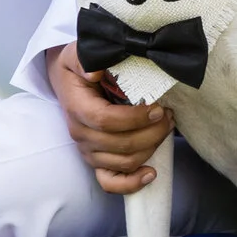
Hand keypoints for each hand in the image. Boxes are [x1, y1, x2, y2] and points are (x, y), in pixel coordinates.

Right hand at [46, 45, 173, 193]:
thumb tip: (95, 71)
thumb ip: (85, 60)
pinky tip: (151, 173)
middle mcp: (81, 134)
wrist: (67, 82)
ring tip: (166, 127)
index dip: (134, 118)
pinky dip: (132, 183)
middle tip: (169, 115)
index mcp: (77, 108)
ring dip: (151, 147)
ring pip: (123, 162)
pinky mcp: (96, 161)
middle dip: (152, 132)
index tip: (157, 107)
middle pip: (120, 145)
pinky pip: (110, 182)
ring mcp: (88, 151)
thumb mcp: (77, 54)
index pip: (105, 121)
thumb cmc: (78, 68)